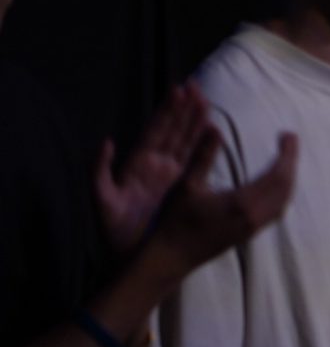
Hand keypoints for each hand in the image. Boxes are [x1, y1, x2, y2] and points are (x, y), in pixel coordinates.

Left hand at [94, 83, 211, 255]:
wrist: (133, 258)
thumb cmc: (115, 232)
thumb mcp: (101, 200)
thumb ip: (99, 171)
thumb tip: (107, 140)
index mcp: (137, 165)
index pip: (155, 131)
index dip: (166, 110)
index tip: (178, 90)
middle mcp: (156, 167)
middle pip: (173, 131)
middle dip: (185, 110)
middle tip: (198, 88)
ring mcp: (171, 177)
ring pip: (186, 143)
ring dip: (196, 122)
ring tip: (207, 103)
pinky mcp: (184, 190)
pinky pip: (197, 163)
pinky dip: (206, 146)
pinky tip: (214, 133)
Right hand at [145, 129, 299, 272]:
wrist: (172, 257)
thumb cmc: (176, 221)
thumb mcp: (187, 185)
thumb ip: (203, 156)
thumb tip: (214, 128)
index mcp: (244, 203)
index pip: (278, 175)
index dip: (288, 154)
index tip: (289, 135)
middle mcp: (255, 217)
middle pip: (286, 187)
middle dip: (291, 163)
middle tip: (289, 141)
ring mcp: (254, 228)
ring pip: (283, 201)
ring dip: (288, 179)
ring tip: (285, 159)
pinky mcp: (250, 235)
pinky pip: (276, 211)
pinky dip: (282, 193)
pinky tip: (274, 186)